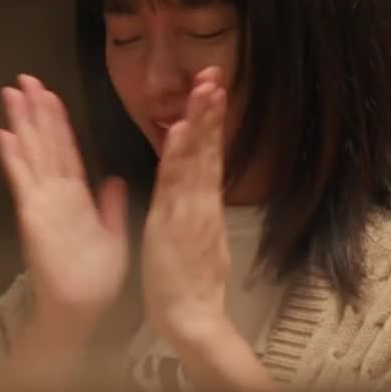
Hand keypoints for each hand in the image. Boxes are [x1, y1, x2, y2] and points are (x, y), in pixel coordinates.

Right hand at [0, 74, 128, 332]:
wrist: (80, 309)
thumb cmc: (95, 279)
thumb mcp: (112, 235)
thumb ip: (110, 206)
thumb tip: (114, 178)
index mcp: (76, 198)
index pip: (66, 151)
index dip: (58, 123)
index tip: (50, 95)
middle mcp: (55, 195)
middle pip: (44, 145)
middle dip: (35, 111)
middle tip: (24, 78)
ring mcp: (42, 204)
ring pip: (32, 155)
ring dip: (21, 124)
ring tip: (11, 93)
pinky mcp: (33, 217)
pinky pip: (23, 183)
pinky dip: (13, 159)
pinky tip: (4, 135)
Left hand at [140, 67, 232, 347]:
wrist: (192, 319)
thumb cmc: (189, 286)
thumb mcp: (195, 242)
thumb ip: (198, 214)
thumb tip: (200, 193)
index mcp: (203, 206)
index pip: (209, 155)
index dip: (210, 122)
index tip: (213, 90)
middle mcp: (200, 203)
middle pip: (208, 148)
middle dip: (210, 109)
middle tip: (214, 73)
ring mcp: (190, 211)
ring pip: (196, 158)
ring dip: (199, 120)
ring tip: (204, 86)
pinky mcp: (176, 223)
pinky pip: (177, 183)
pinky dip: (181, 155)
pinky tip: (182, 129)